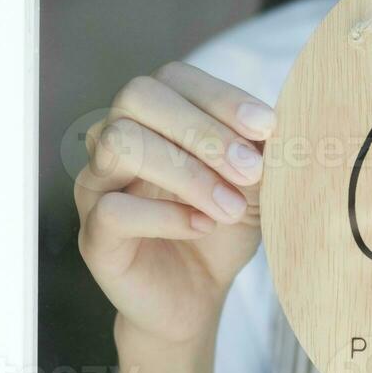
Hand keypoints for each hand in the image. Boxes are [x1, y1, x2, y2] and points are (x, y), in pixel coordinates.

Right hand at [74, 63, 275, 348]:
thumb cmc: (224, 224)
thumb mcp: (255, 182)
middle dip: (202, 130)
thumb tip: (278, 124)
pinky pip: (113, 209)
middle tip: (251, 171)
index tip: (269, 128)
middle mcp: (115, 139)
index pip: (174, 77)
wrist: (199, 294)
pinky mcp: (93, 234)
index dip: (221, 97)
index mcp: (154, 116)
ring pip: (120, 143)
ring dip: (187, 172)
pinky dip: (166, 216)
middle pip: (138, 96)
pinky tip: (202, 227)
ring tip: (231, 207)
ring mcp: (97, 184)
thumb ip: (260, 149)